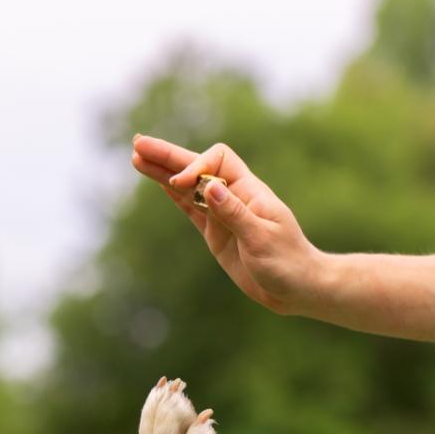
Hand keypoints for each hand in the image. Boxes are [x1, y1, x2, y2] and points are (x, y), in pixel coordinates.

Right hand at [130, 135, 322, 314]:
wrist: (297, 288)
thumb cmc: (288, 263)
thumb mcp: (262, 239)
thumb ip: (234, 213)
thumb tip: (210, 186)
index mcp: (250, 191)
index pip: (218, 161)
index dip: (196, 166)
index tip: (182, 184)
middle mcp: (234, 196)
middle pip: (197, 167)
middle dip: (169, 156)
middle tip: (138, 144)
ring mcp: (223, 214)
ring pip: (188, 187)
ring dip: (164, 173)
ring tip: (137, 158)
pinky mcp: (216, 233)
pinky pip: (190, 209)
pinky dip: (173, 195)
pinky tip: (159, 183)